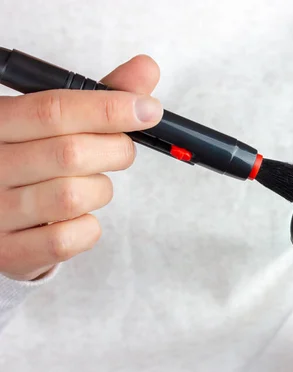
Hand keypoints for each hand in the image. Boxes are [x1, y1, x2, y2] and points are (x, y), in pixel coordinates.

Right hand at [0, 55, 162, 280]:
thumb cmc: (34, 158)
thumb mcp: (55, 121)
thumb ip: (100, 96)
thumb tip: (146, 68)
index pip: (55, 110)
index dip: (109, 108)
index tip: (149, 109)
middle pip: (71, 153)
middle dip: (115, 150)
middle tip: (121, 150)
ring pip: (73, 197)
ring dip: (101, 189)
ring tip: (90, 185)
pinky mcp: (9, 252)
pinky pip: (70, 238)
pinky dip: (88, 227)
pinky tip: (77, 217)